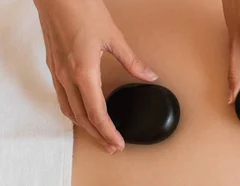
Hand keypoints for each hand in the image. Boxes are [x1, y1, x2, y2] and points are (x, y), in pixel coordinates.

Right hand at [34, 0, 157, 152]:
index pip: (96, 112)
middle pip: (81, 117)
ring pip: (68, 109)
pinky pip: (62, 96)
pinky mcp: (54, 65)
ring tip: (99, 134)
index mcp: (83, 72)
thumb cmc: (82, 10)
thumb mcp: (114, 37)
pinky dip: (74, 110)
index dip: (107, 131)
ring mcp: (57, 71)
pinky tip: (83, 111)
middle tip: (112, 145)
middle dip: (97, 134)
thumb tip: (148, 76)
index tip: (117, 143)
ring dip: (84, 125)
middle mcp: (67, 76)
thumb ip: (132, 61)